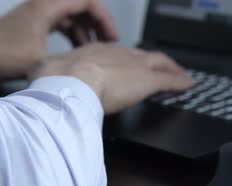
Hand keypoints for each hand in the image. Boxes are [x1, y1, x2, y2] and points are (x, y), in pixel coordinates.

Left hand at [0, 0, 117, 78]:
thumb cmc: (0, 57)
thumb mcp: (41, 61)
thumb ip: (69, 58)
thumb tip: (93, 66)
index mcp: (46, 7)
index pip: (87, 1)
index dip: (104, 19)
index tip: (112, 38)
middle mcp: (43, 5)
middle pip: (82, 5)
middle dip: (99, 24)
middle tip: (109, 43)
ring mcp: (37, 13)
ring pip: (72, 15)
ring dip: (86, 30)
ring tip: (96, 50)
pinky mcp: (33, 23)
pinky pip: (61, 22)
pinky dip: (73, 33)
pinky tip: (78, 50)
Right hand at [30, 43, 193, 113]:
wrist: (66, 81)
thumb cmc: (54, 80)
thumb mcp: (49, 75)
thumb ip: (52, 78)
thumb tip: (44, 87)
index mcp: (93, 53)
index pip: (115, 55)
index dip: (124, 61)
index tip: (127, 68)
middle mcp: (115, 54)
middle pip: (141, 55)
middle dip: (152, 62)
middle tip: (162, 69)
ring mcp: (133, 65)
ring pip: (158, 63)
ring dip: (170, 70)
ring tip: (178, 78)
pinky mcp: (147, 79)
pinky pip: (170, 79)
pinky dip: (180, 81)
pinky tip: (187, 85)